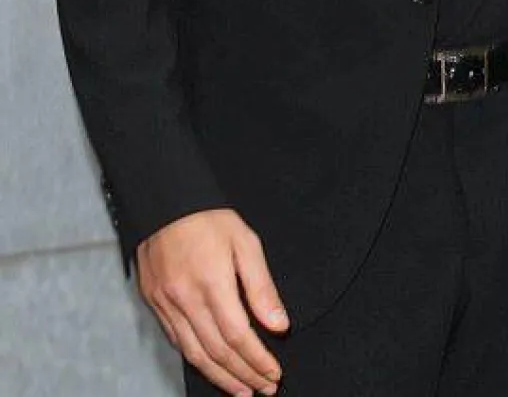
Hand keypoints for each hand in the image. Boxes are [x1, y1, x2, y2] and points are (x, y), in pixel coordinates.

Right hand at [137, 209, 288, 395]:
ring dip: (220, 377)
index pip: (238, 336)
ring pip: (194, 354)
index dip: (257, 359)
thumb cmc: (209, 219)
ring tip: (242, 390)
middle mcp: (186, 300)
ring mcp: (166, 305)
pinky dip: (196, 360)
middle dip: (243, 374)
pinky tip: (212, 368)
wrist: (165, 202)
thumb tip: (279, 324)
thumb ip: (262, 287)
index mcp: (212, 283)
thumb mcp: (245, 242)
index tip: (274, 373)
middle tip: (264, 388)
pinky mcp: (154, 305)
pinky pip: (177, 342)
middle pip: (217, 352)